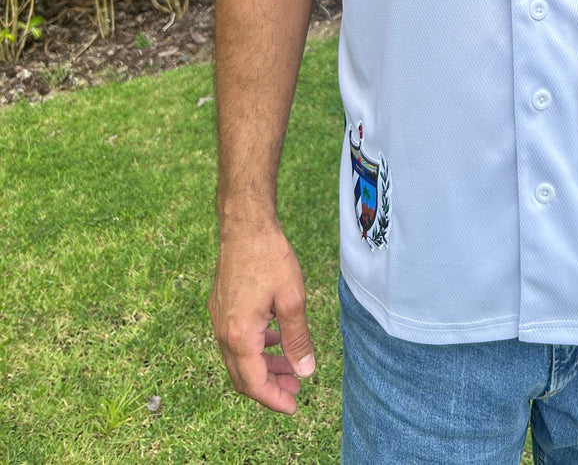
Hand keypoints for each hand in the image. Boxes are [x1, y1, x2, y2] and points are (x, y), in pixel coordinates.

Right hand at [209, 222, 316, 413]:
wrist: (245, 225)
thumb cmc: (269, 256)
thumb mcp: (292, 299)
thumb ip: (297, 338)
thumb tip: (305, 371)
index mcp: (239, 334)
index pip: (253, 383)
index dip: (273, 399)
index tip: (293, 406)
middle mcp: (223, 331)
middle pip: (243, 376)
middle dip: (270, 386)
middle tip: (296, 390)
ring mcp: (219, 319)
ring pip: (239, 358)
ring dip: (264, 367)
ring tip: (291, 368)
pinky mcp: (221, 307)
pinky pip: (236, 340)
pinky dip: (256, 348)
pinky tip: (276, 339)